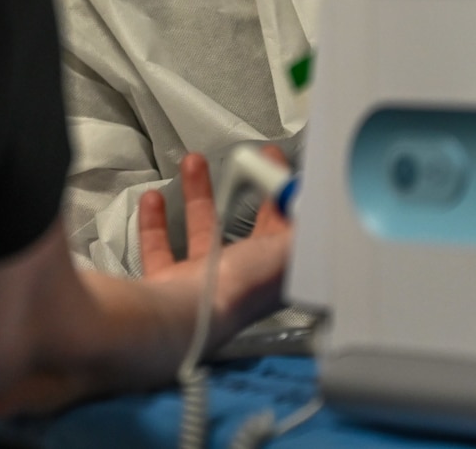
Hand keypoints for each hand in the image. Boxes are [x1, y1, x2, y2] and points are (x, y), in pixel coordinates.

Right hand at [136, 151, 289, 338]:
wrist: (186, 315)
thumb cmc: (240, 285)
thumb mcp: (288, 249)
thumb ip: (307, 224)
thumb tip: (322, 203)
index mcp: (271, 273)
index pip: (285, 229)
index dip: (284, 197)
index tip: (277, 164)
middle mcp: (239, 279)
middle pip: (245, 230)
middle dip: (244, 191)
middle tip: (241, 159)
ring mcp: (201, 282)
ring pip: (202, 232)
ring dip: (199, 196)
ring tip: (194, 162)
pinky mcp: (167, 282)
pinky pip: (160, 249)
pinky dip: (155, 223)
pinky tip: (154, 198)